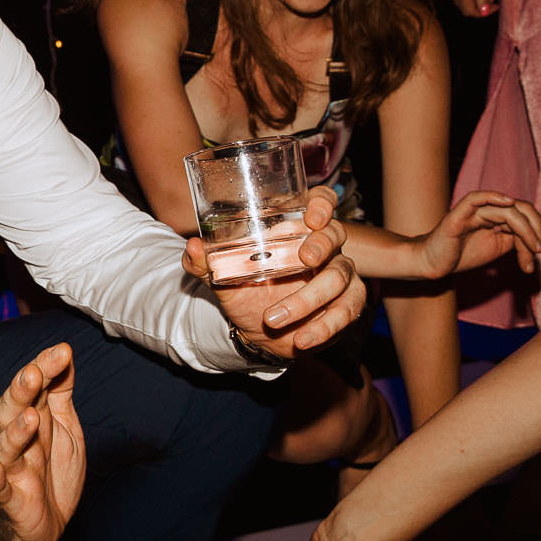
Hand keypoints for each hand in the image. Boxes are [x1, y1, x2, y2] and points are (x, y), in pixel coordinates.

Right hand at [0, 344, 86, 540]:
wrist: (40, 524)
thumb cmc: (51, 471)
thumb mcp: (64, 427)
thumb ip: (60, 392)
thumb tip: (64, 353)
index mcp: (31, 418)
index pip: (35, 388)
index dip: (46, 368)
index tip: (63, 351)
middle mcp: (16, 439)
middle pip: (11, 410)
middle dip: (21, 391)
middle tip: (34, 374)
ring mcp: (11, 468)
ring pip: (6, 447)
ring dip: (15, 432)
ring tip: (30, 418)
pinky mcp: (8, 499)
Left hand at [185, 186, 366, 361]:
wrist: (256, 329)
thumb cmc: (243, 288)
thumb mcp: (221, 275)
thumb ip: (205, 262)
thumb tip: (193, 246)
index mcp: (294, 229)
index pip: (320, 201)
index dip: (322, 203)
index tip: (311, 216)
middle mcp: (322, 247)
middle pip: (335, 234)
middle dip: (322, 245)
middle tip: (305, 259)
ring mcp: (338, 274)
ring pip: (340, 276)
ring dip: (310, 299)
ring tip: (273, 319)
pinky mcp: (346, 304)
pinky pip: (347, 311)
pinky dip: (325, 327)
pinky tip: (302, 339)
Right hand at [413, 190, 540, 278]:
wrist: (433, 264)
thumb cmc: (461, 256)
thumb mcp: (497, 248)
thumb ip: (515, 240)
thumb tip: (536, 241)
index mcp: (496, 216)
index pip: (523, 215)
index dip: (537, 230)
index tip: (540, 252)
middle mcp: (486, 209)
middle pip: (520, 209)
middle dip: (536, 229)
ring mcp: (472, 211)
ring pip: (506, 210)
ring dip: (526, 229)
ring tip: (534, 247)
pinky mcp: (457, 215)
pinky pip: (475, 198)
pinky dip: (492, 196)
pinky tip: (508, 202)